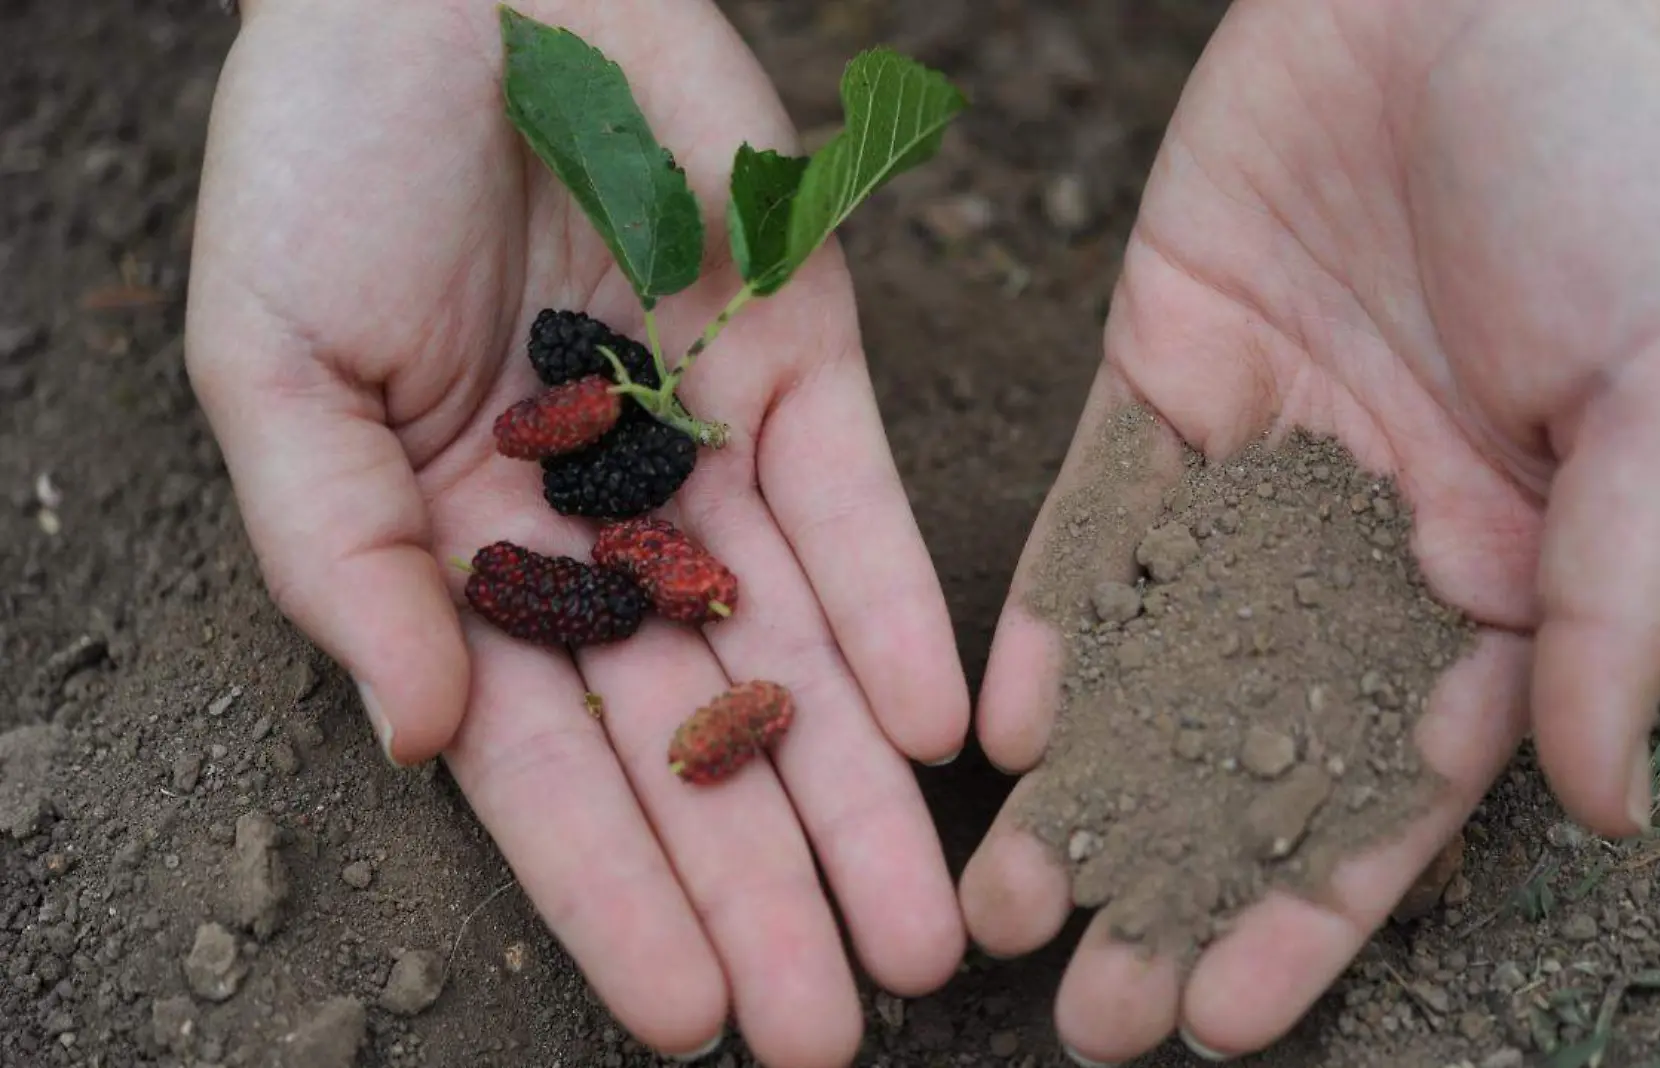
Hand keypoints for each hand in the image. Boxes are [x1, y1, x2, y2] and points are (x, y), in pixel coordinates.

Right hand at [183, 2, 967, 1063]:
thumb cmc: (323, 162)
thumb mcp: (274, 369)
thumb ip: (342, 562)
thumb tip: (421, 739)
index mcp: (462, 556)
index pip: (549, 768)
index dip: (615, 898)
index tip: (682, 1022)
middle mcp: (603, 528)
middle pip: (696, 741)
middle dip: (765, 888)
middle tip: (836, 1027)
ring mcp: (712, 450)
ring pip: (800, 653)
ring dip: (859, 796)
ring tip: (919, 933)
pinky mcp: (803, 359)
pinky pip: (858, 504)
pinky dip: (898, 612)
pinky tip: (939, 731)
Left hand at [959, 0, 1659, 1060]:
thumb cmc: (1609, 161)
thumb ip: (1614, 596)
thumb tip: (1592, 804)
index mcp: (1501, 566)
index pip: (1398, 783)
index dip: (1313, 907)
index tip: (1225, 1022)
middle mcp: (1367, 536)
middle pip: (1257, 746)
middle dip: (1174, 881)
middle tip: (1080, 1016)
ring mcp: (1256, 461)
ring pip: (1159, 654)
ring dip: (1087, 785)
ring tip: (1001, 910)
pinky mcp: (1162, 372)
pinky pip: (1095, 521)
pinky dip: (1050, 622)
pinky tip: (999, 729)